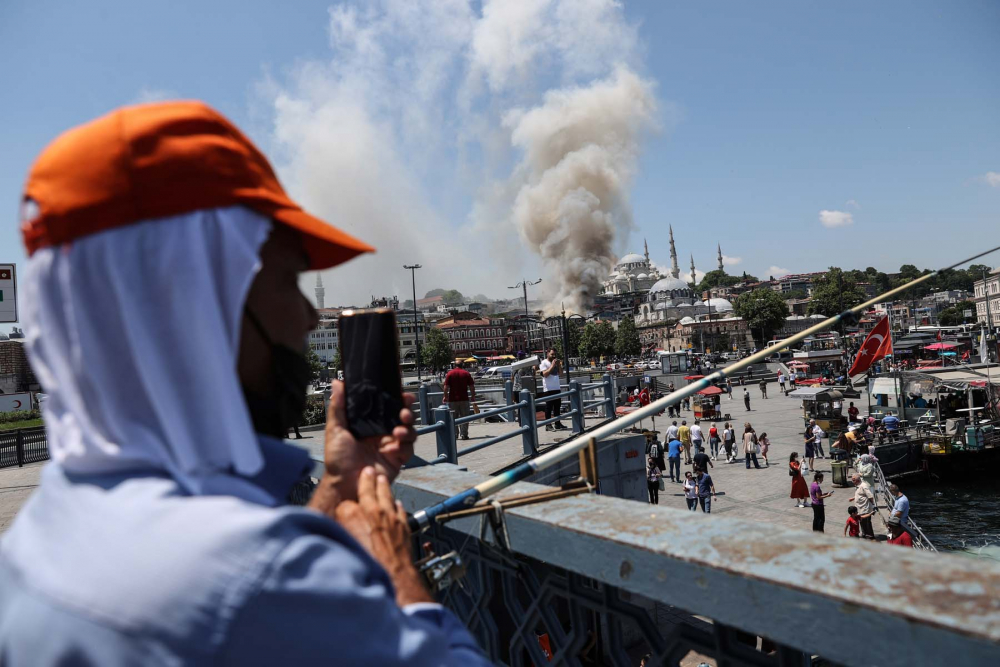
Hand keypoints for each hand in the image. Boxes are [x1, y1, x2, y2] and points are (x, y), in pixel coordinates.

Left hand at [308, 381, 415, 512]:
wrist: (344, 484)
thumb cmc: (337, 459)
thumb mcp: (335, 430)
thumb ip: (338, 406)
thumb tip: (338, 382)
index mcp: (369, 425)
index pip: (387, 408)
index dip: (397, 400)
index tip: (402, 394)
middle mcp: (382, 434)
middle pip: (403, 418)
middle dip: (407, 412)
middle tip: (403, 413)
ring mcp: (391, 446)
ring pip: (410, 432)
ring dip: (408, 429)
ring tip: (397, 432)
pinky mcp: (397, 460)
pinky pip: (408, 449)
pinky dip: (403, 447)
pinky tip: (391, 449)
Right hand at [335, 467, 431, 606]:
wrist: (391, 577)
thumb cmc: (365, 566)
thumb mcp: (341, 548)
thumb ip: (338, 535)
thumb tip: (330, 536)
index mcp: (351, 515)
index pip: (344, 504)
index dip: (343, 509)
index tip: (342, 511)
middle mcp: (371, 511)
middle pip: (368, 489)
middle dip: (366, 480)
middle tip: (367, 471)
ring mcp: (389, 516)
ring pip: (386, 494)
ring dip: (383, 486)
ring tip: (381, 479)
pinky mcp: (403, 525)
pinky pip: (399, 509)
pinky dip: (396, 505)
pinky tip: (396, 503)